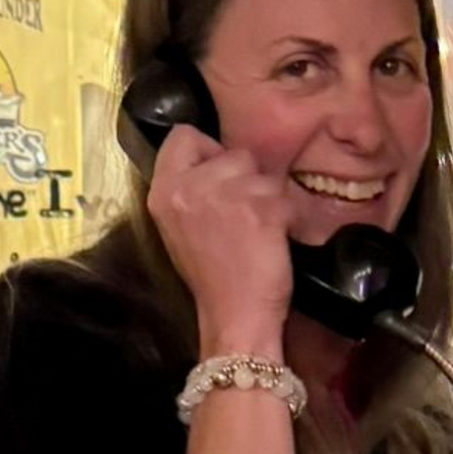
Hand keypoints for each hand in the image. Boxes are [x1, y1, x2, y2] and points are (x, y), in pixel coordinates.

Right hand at [145, 123, 293, 355]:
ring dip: (269, 199)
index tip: (218, 177)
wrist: (234, 318)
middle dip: (246, 179)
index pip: (183, 135)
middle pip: (232, 152)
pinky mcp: (261, 209)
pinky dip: (288, 216)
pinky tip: (274, 240)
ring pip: (263, 173)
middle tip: (243, 216)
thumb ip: (190, 190)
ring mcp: (226, 195)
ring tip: (258, 232)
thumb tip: (217, 163)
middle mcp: (190, 186)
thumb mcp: (180, 227)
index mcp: (164, 191)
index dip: (208, 151)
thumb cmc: (213, 278)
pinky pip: (285, 196)